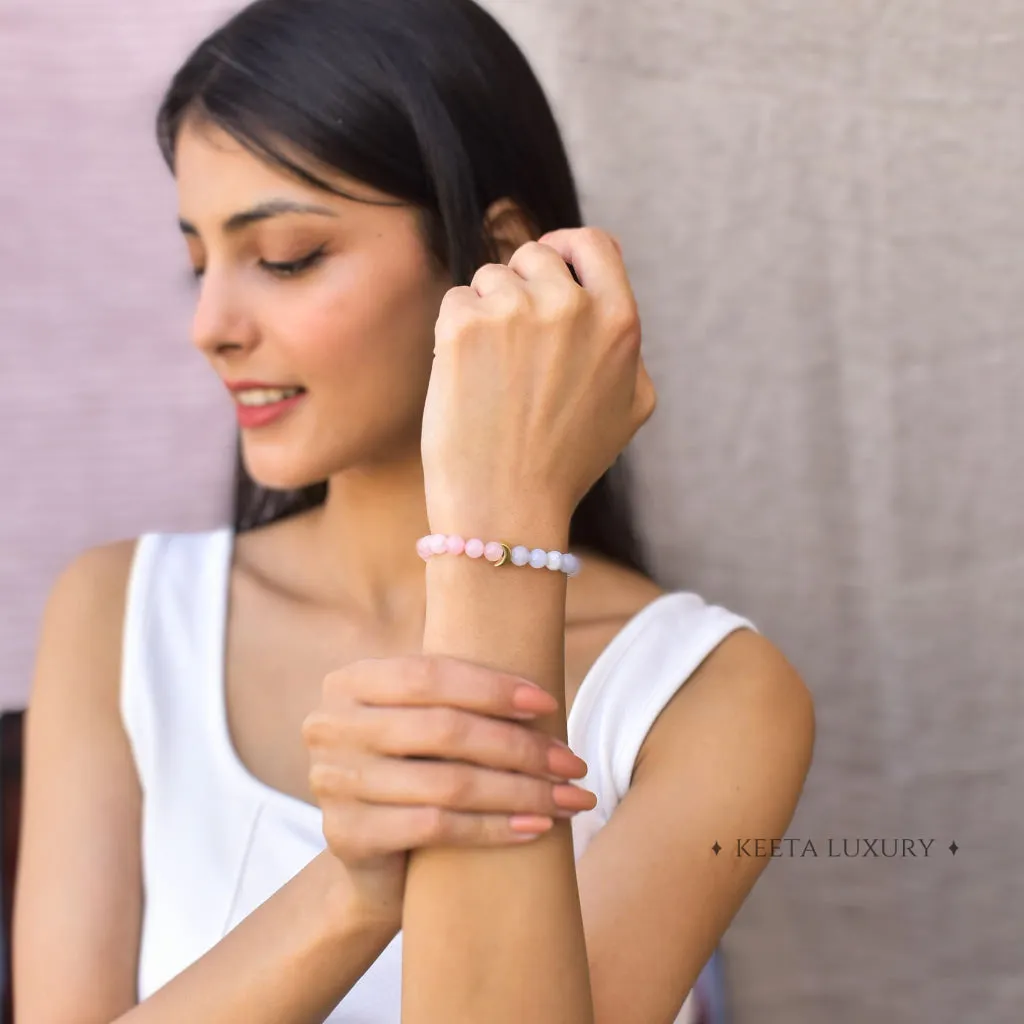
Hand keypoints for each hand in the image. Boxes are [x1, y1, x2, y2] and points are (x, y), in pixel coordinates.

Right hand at [300, 654, 594, 927]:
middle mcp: (330, 726)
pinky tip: (536, 828)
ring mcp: (332, 782)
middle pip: (444, 729)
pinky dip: (494, 828)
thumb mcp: (425, 722)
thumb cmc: (417, 771)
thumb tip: (544, 676)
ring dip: (521, 791)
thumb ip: (457, 694)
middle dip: (519, 745)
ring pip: (448, 782)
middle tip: (572, 763)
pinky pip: (436, 827)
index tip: (548, 703)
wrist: (376, 862)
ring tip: (569, 798)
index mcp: (349, 682)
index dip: (493, 687)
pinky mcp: (346, 836)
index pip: (429, 674)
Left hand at [420, 227, 656, 523]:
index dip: (567, 248)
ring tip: (492, 376)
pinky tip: (467, 380)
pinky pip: (455, 301)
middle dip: (519, 288)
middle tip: (511, 345)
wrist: (507, 508)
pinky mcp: (465, 326)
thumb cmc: (565, 465)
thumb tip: (608, 303)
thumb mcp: (630, 408)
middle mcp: (572, 307)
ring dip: (484, 313)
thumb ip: (627, 347)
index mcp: (620, 322)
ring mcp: (516, 311)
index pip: (594, 243)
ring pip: (489, 278)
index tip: (549, 263)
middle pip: (534, 257)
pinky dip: (453, 334)